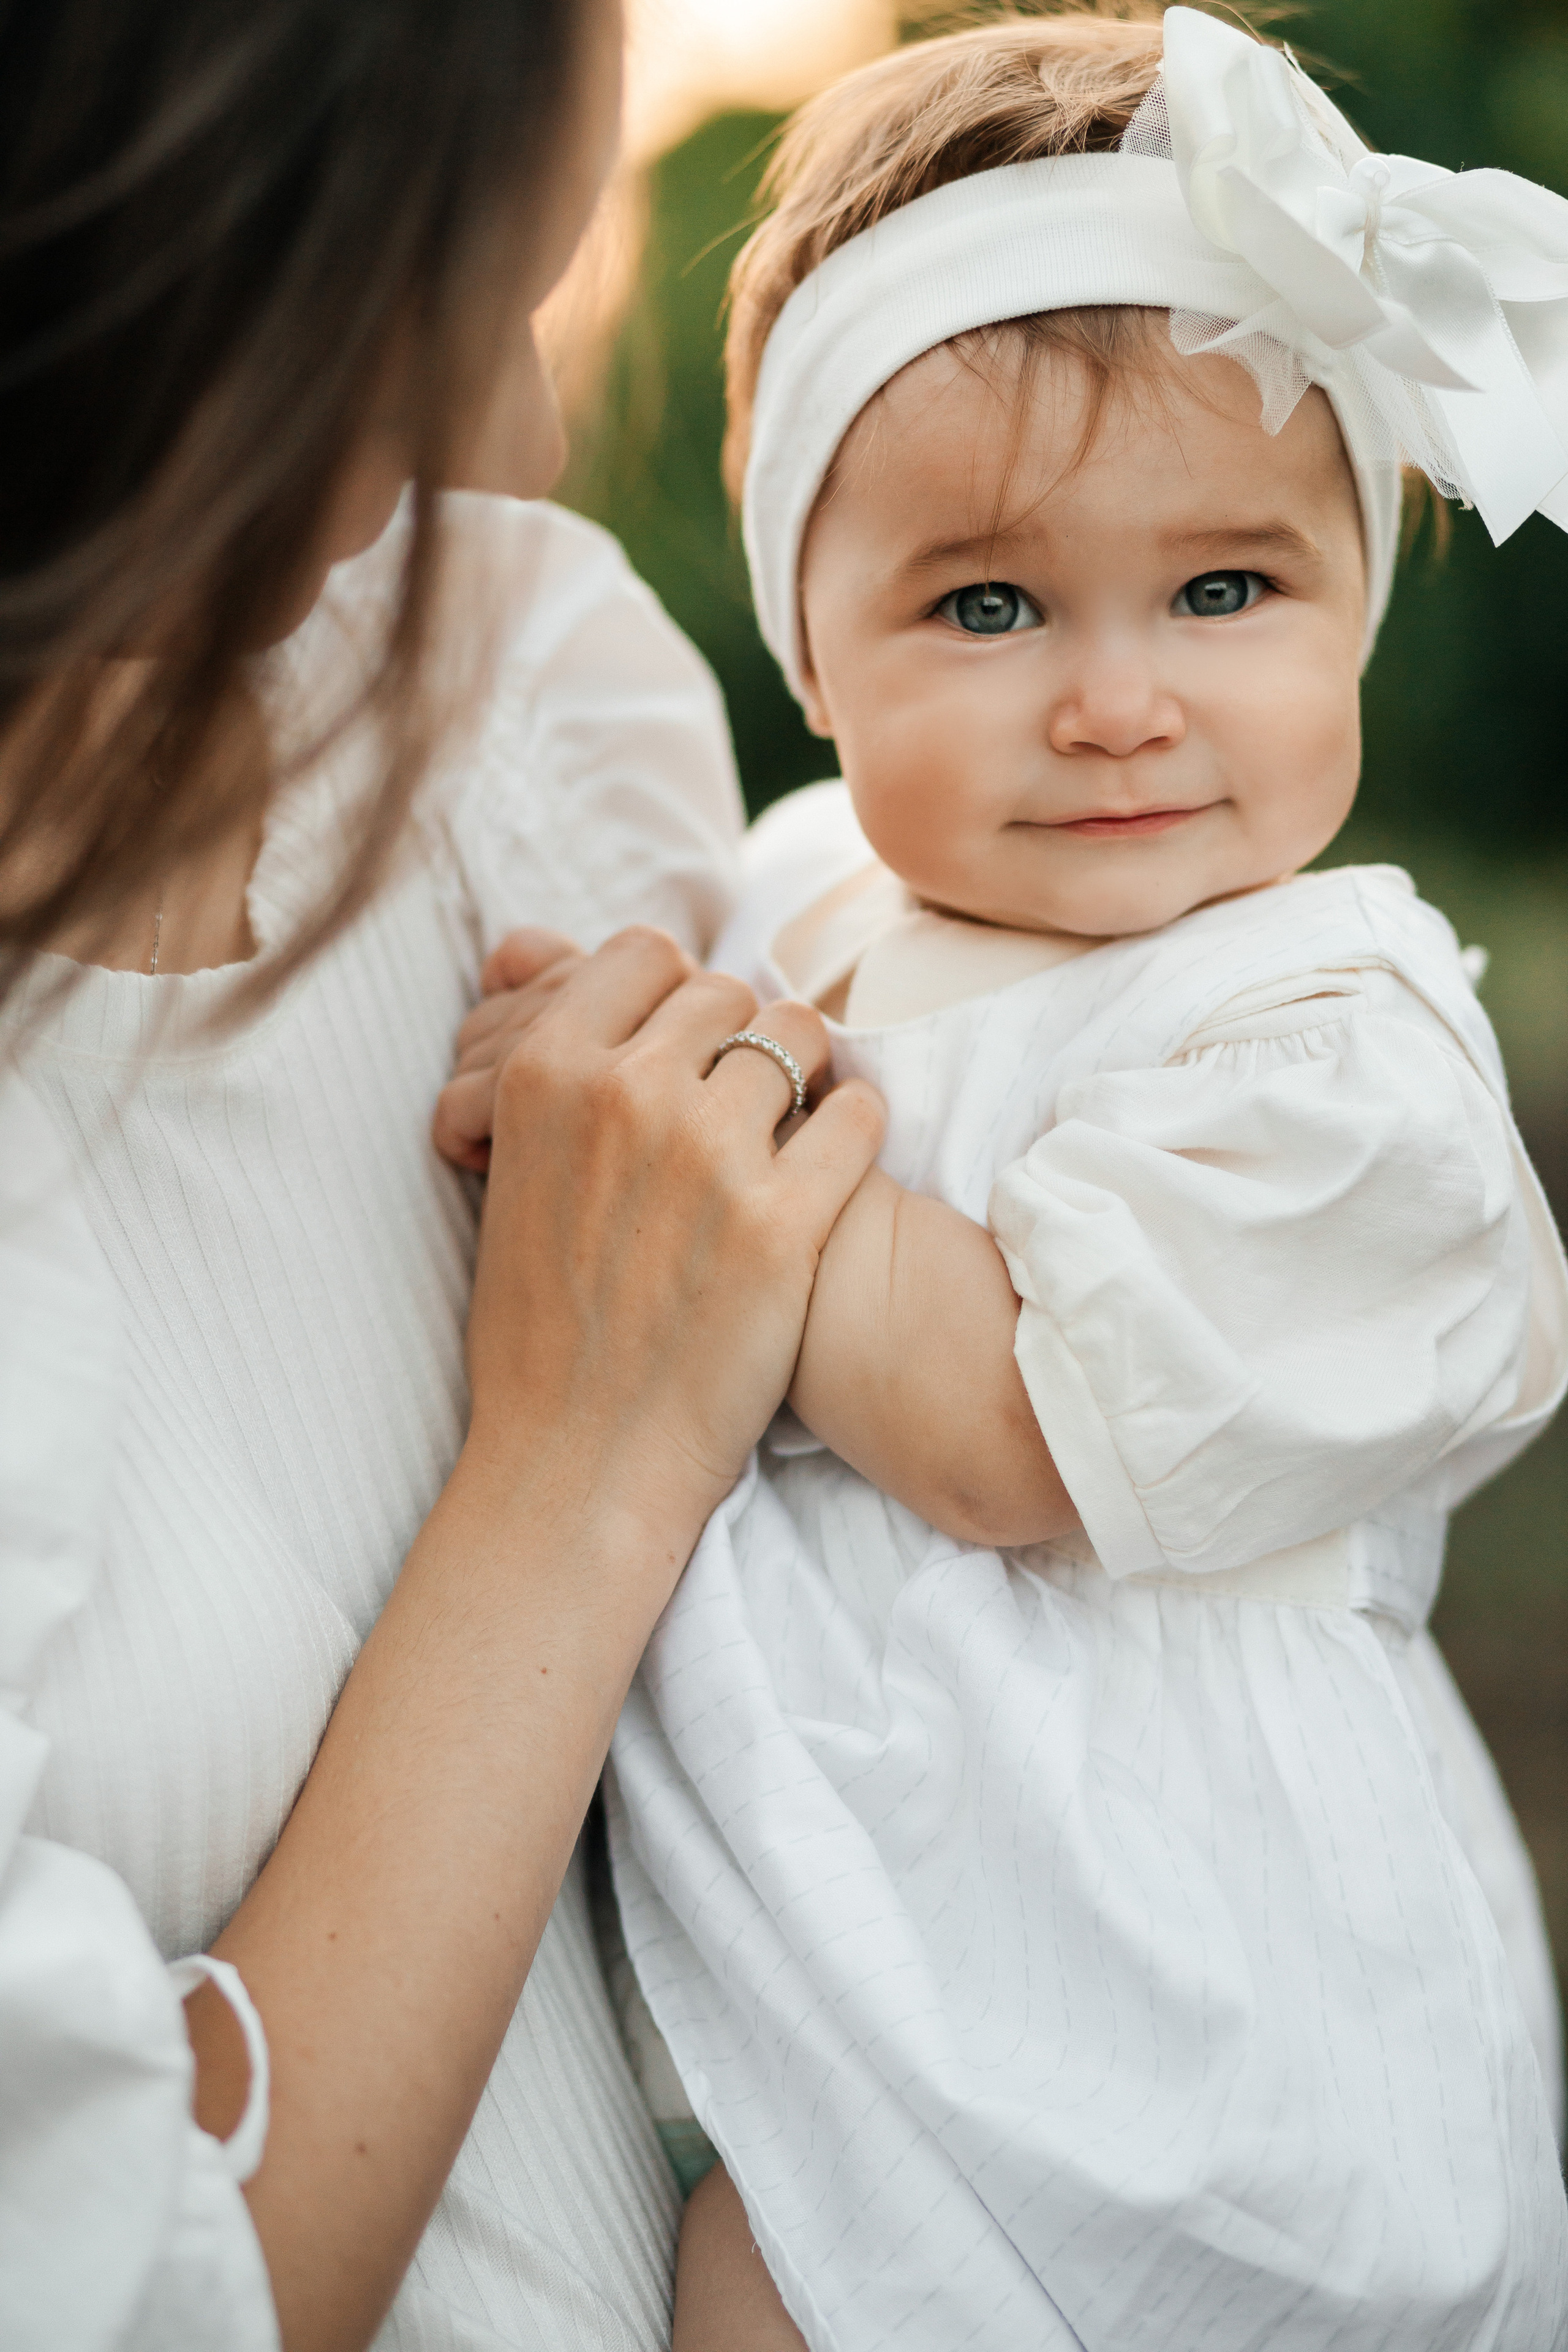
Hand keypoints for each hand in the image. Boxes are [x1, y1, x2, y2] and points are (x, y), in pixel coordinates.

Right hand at [464, 925, 884, 1554]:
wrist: (579, 1456)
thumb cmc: (539, 1325)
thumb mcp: (507, 1171)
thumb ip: (548, 1070)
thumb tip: (541, 955)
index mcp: (545, 1073)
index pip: (643, 953)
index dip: (675, 993)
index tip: (685, 1044)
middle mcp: (626, 1093)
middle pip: (728, 991)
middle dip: (740, 1039)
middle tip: (740, 1102)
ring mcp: (710, 1153)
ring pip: (800, 1038)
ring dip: (804, 1077)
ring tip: (789, 1131)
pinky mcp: (784, 1220)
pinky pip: (857, 1117)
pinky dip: (855, 1133)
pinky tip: (832, 1169)